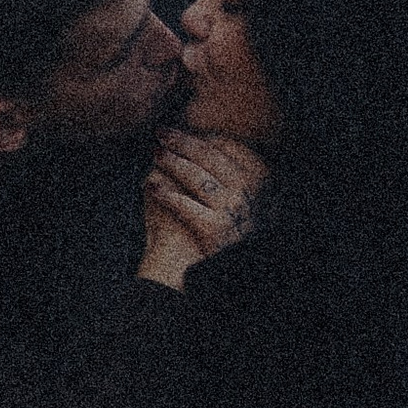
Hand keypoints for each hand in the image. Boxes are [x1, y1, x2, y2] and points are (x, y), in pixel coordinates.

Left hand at [136, 128, 269, 290]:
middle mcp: (246, 194)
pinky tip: (150, 186)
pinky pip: (184, 206)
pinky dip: (166, 194)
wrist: (240, 276)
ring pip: (196, 178)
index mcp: (256, 183)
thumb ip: (238, 180)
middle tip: (161, 132)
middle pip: (209, 158)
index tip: (184, 131)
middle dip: (183, 141)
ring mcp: (231, 210)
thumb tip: (216, 148)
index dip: (203, 137)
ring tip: (155, 154)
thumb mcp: (251, 204)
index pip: (228, 149)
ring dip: (173, 162)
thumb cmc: (239, 236)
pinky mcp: (213, 228)